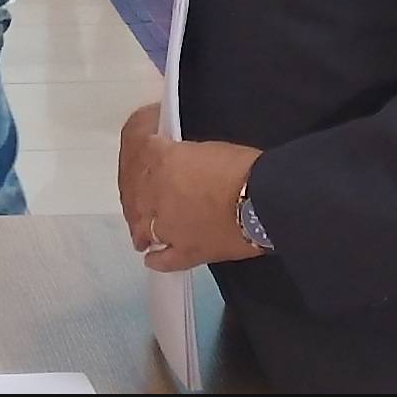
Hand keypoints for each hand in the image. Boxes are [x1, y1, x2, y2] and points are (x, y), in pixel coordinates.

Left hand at [118, 104, 263, 272]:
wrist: (264, 201)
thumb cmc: (244, 167)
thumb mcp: (208, 147)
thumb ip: (182, 155)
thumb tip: (179, 164)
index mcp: (160, 160)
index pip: (137, 145)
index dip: (141, 138)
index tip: (148, 137)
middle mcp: (153, 195)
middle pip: (131, 188)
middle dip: (135, 184)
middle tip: (144, 183)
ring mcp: (166, 227)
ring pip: (139, 226)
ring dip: (140, 222)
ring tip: (144, 224)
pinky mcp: (184, 252)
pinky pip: (161, 259)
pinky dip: (155, 258)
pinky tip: (152, 255)